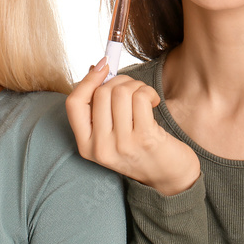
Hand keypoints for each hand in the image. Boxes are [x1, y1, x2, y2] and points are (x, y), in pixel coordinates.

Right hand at [66, 58, 200, 195]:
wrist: (169, 178)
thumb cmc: (139, 149)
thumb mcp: (111, 134)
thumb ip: (100, 107)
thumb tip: (97, 68)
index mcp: (86, 145)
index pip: (74, 104)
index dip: (87, 80)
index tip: (103, 66)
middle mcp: (100, 148)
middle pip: (101, 93)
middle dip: (120, 81)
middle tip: (133, 89)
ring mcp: (122, 144)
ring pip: (121, 92)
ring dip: (136, 86)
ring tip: (145, 96)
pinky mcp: (145, 138)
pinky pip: (140, 98)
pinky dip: (148, 92)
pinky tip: (154, 102)